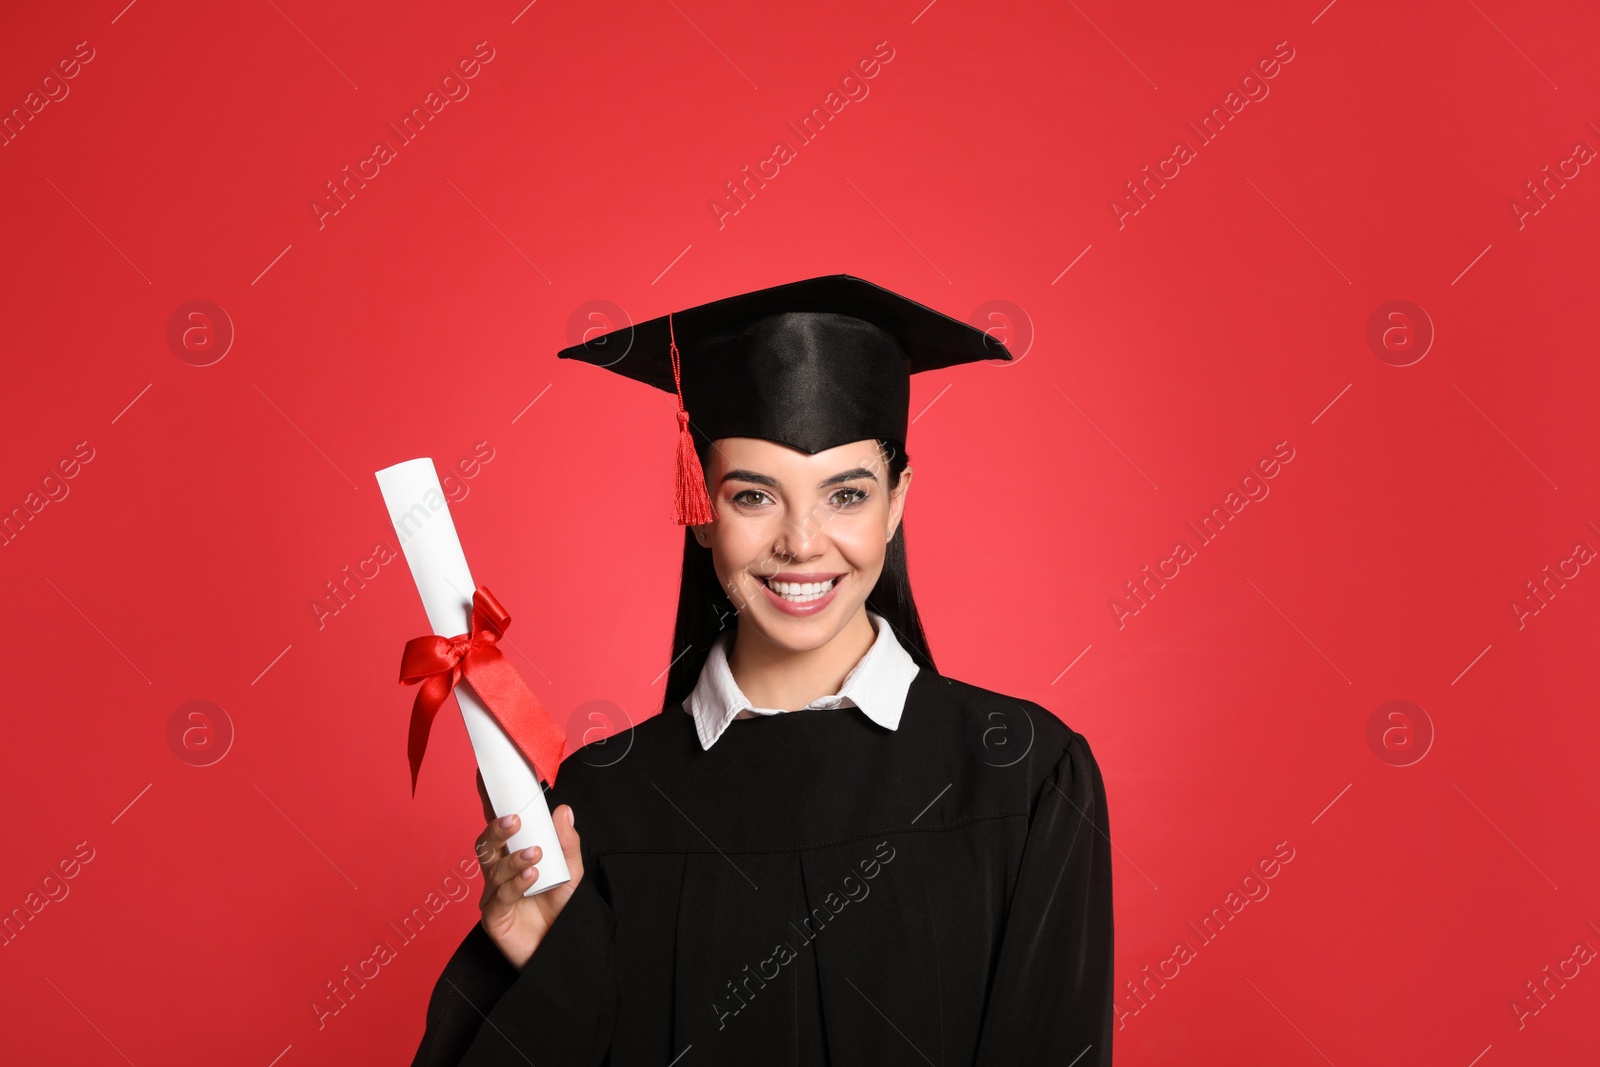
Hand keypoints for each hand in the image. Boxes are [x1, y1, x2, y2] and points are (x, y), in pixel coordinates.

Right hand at [473, 770, 584, 970]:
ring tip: (535, 854)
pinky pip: (499, 895)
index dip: (490, 800)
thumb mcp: (572, 873)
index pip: (499, 823)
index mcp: (513, 854)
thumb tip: (563, 809)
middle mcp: (498, 871)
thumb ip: (567, 843)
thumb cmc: (561, 910)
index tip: (485, 775)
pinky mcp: (493, 917)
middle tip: (514, 820)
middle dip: (497, 829)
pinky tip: (531, 877)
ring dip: (514, 858)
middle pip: (485, 843)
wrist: (561, 950)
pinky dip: (516, 883)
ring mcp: (492, 894)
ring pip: (492, 867)